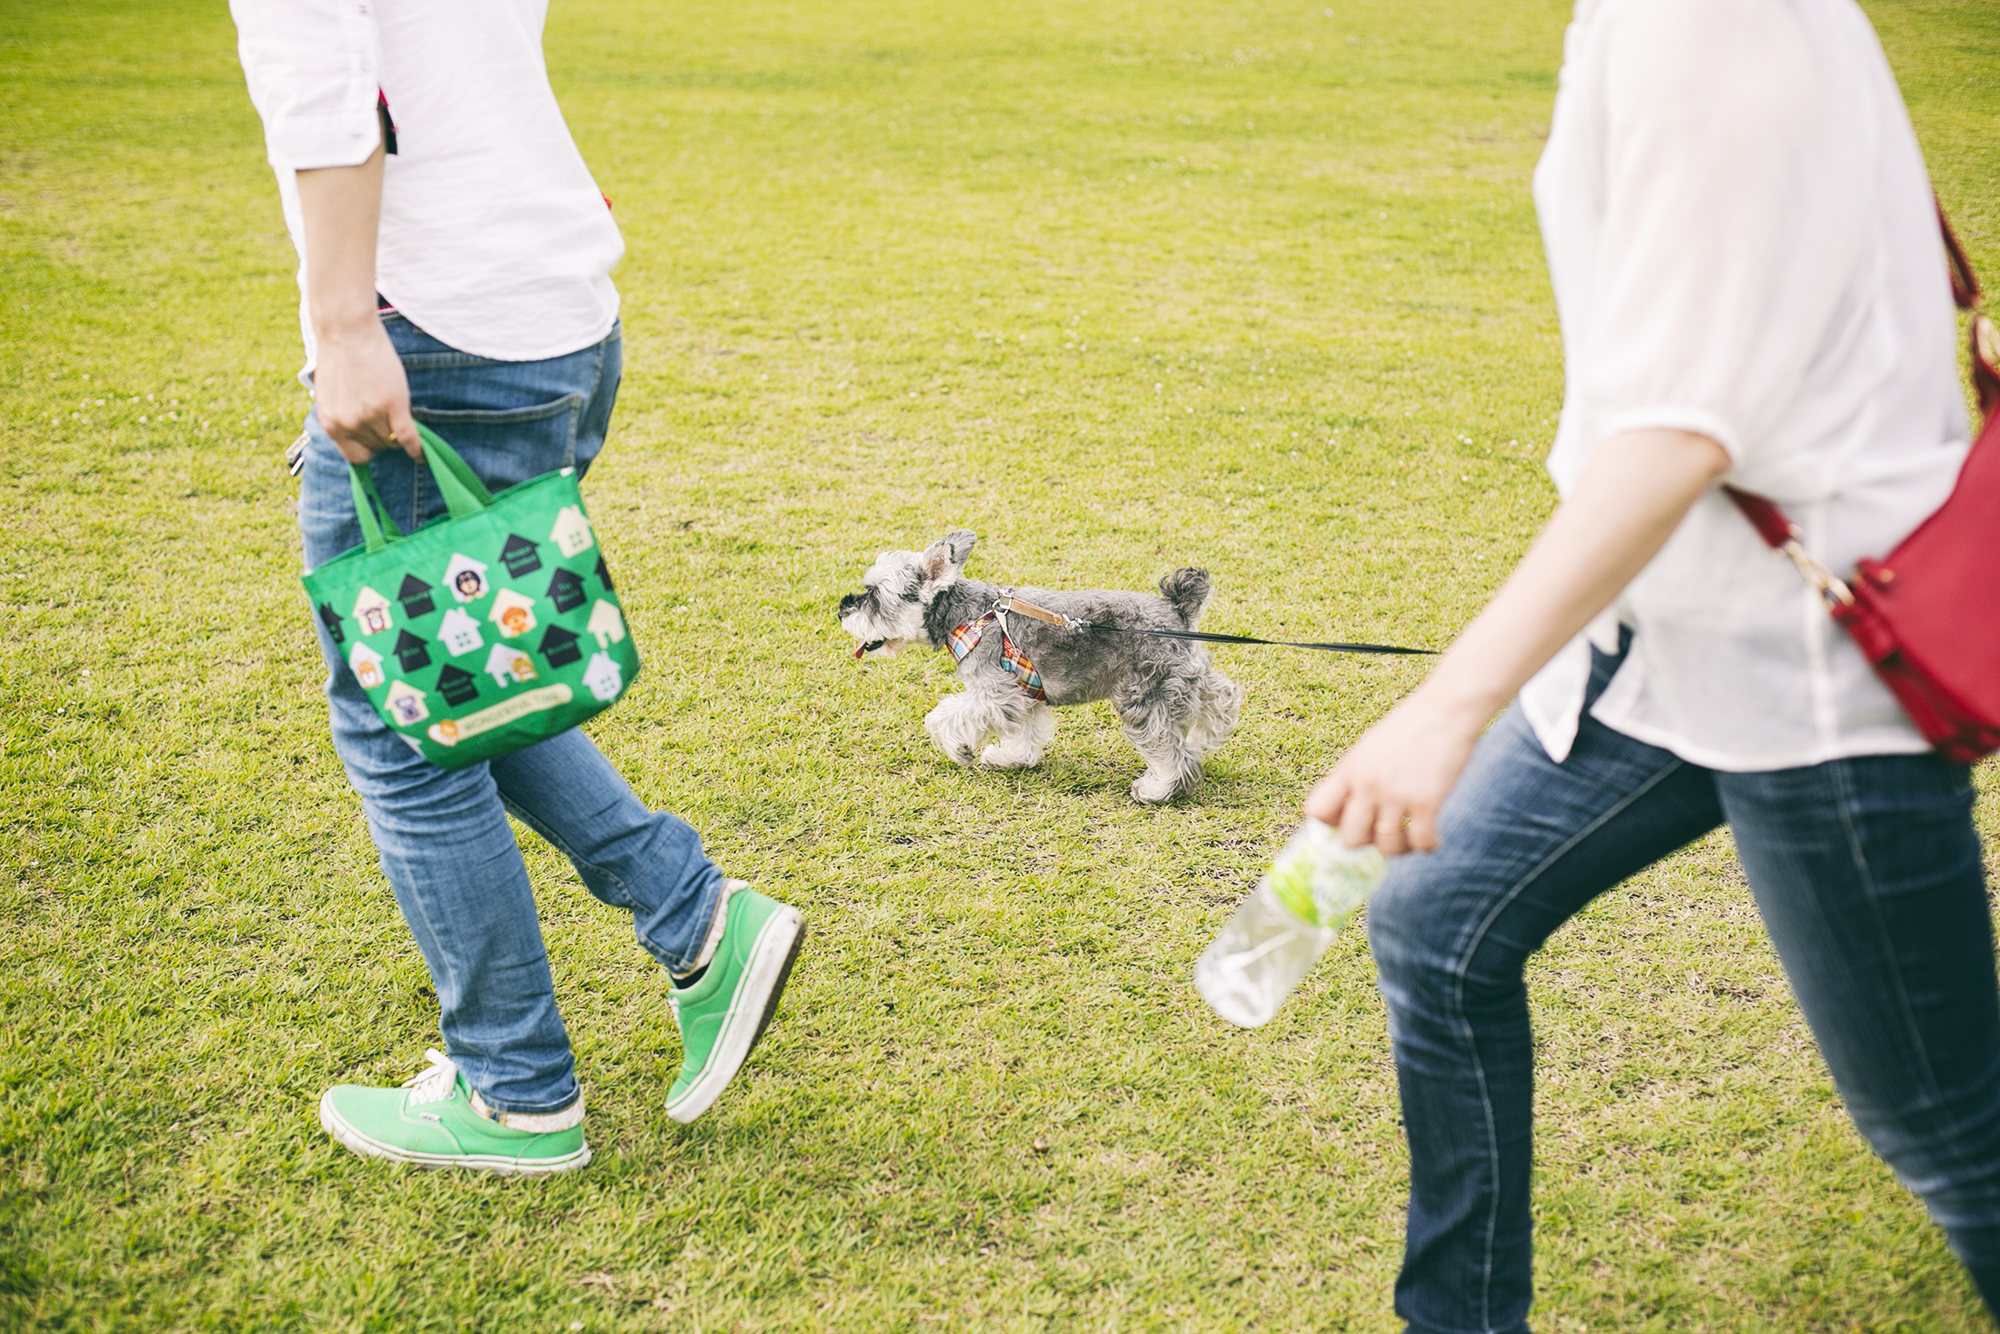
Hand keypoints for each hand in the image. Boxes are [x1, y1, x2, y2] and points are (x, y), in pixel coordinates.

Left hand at [312, 318, 420, 464]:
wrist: (346, 331)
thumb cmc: (339, 357)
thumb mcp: (332, 396)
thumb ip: (342, 417)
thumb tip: (359, 434)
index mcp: (331, 423)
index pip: (356, 457)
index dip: (369, 450)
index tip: (376, 442)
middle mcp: (349, 424)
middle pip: (378, 446)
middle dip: (384, 435)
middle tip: (386, 414)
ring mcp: (371, 415)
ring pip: (393, 439)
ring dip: (397, 430)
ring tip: (397, 412)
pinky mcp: (393, 405)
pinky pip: (408, 437)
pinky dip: (417, 448)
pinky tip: (422, 454)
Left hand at [1304, 689, 1485, 855]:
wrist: (1447, 708)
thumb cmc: (1410, 725)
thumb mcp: (1370, 747)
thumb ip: (1356, 776)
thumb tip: (1349, 808)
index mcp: (1349, 769)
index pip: (1316, 811)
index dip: (1331, 824)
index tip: (1350, 821)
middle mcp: (1367, 784)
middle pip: (1351, 839)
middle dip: (1367, 843)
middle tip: (1384, 833)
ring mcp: (1396, 794)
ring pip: (1386, 847)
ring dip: (1400, 849)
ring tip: (1410, 838)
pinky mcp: (1427, 801)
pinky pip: (1421, 842)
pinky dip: (1427, 846)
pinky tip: (1432, 838)